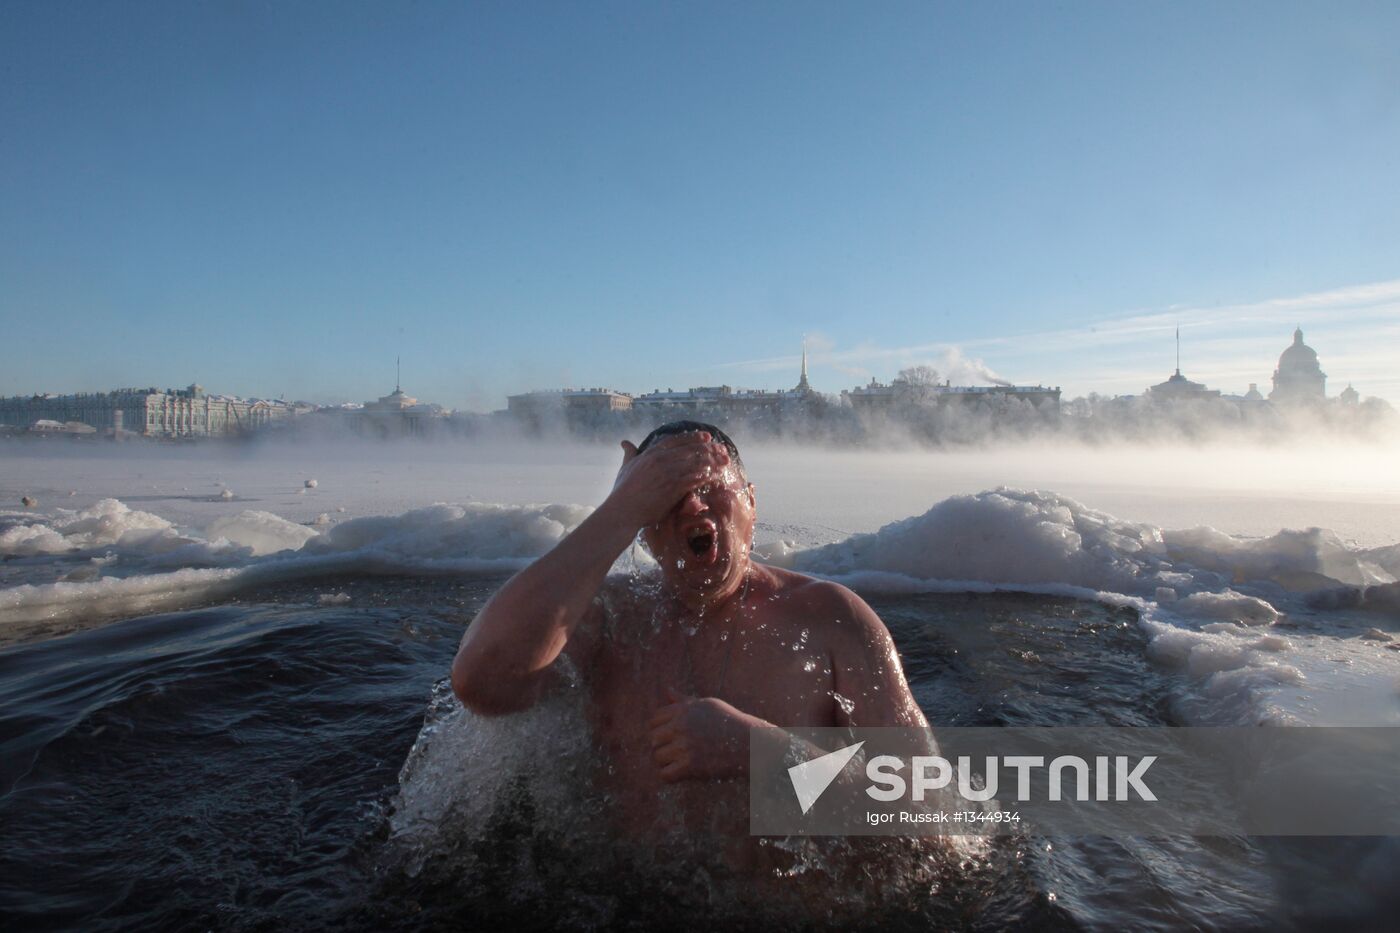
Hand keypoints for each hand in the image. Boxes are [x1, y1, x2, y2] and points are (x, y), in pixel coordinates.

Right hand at [606, 431, 732, 530]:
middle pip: (692, 450)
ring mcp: (669, 473)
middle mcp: (662, 460)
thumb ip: (629, 454)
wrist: (624, 510)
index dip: (694, 437)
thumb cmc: (622, 491)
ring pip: (697, 464)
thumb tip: (625, 442)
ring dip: (713, 463)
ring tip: (724, 463)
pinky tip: (715, 476)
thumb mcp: (626, 467)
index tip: (707, 437)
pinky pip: (696, 479)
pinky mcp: (674, 488)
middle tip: (722, 450)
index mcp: (652, 453)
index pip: (677, 440)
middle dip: (710, 450)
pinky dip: (707, 476)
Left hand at [648, 686, 755, 781]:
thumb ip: (683, 701)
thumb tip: (667, 689)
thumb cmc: (730, 723)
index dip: (661, 730)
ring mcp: (685, 745)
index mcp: (684, 709)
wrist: (751, 744)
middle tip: (678, 751)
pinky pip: (665, 774)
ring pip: (657, 757)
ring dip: (667, 762)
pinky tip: (683, 773)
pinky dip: (671, 776)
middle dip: (662, 745)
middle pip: (653, 738)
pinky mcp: (691, 765)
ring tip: (682, 762)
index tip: (674, 737)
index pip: (654, 719)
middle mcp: (682, 725)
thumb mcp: (708, 706)